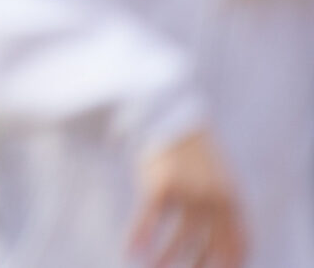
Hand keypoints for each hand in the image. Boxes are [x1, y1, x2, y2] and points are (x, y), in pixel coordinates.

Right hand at [133, 130, 246, 267]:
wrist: (170, 116)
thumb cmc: (193, 152)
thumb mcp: (219, 179)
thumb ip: (223, 207)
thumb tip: (224, 239)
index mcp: (232, 199)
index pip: (239, 244)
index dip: (230, 263)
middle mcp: (214, 199)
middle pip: (210, 247)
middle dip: (197, 267)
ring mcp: (188, 192)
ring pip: (180, 240)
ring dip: (166, 259)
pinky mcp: (161, 185)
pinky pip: (149, 221)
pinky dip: (139, 237)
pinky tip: (129, 250)